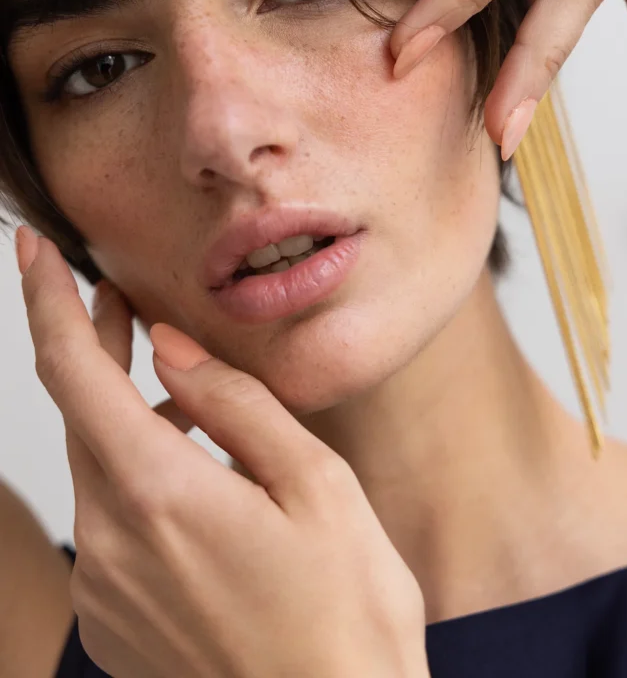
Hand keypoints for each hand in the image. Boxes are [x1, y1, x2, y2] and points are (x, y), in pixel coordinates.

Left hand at [16, 228, 428, 677]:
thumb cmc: (345, 620)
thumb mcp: (317, 484)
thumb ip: (234, 404)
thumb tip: (169, 348)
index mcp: (160, 495)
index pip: (74, 373)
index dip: (48, 302)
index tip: (33, 251)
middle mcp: (111, 543)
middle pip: (78, 416)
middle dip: (94, 349)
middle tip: (119, 300)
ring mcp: (106, 590)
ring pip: (96, 469)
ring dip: (124, 418)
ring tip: (182, 397)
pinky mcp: (113, 623)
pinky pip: (108, 524)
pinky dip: (135, 479)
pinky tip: (192, 480)